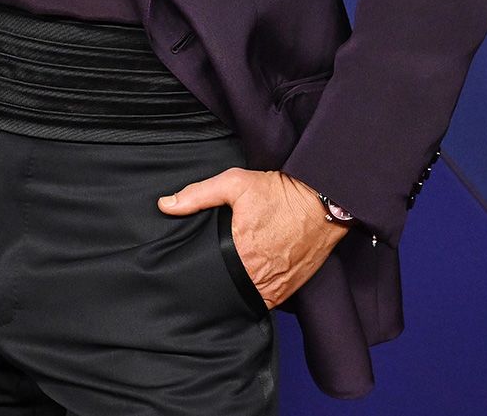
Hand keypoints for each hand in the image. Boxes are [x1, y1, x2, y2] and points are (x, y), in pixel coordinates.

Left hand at [157, 168, 346, 307]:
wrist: (322, 199)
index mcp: (241, 251)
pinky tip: (247, 285)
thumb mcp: (234, 183)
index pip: (211, 276)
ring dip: (237, 293)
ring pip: (248, 300)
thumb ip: (197, 195)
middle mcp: (260, 273)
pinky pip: (270, 302)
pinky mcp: (292, 287)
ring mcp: (279, 284)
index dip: (199, 276)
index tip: (192, 271)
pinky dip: (258, 296)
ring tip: (225, 282)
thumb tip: (165, 205)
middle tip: (206, 276)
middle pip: (228, 291)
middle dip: (217, 286)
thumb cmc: (278, 191)